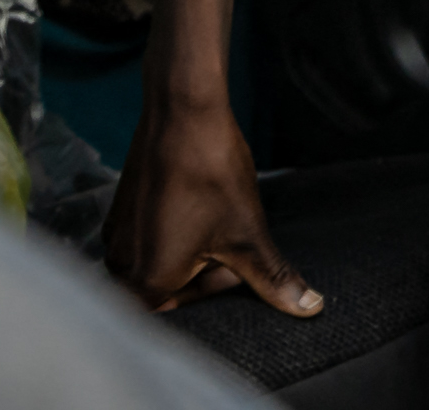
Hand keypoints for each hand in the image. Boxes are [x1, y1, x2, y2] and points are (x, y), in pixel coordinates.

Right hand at [103, 89, 319, 316]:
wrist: (184, 113)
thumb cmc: (212, 175)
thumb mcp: (248, 235)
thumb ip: (272, 279)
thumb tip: (311, 307)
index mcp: (143, 282)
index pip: (182, 314)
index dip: (215, 291)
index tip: (234, 264)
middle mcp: (119, 266)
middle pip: (173, 290)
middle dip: (208, 271)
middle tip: (229, 235)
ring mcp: (117, 238)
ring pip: (165, 263)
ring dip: (197, 250)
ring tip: (215, 216)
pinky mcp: (122, 214)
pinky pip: (153, 239)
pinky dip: (180, 231)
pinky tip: (199, 205)